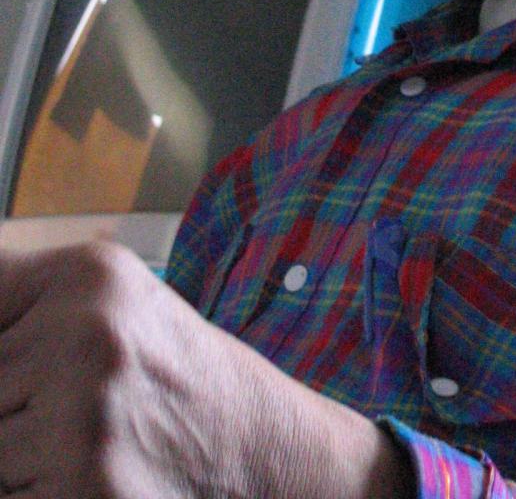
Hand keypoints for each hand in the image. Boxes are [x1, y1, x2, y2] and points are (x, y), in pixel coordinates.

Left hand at [0, 242, 411, 498]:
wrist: (255, 444)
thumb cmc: (167, 372)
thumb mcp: (103, 298)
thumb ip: (19, 295)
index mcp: (87, 275)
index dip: (8, 351)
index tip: (34, 369)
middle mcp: (86, 332)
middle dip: (13, 408)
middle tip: (79, 409)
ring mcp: (85, 412)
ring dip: (22, 460)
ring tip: (87, 444)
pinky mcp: (85, 484)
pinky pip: (7, 491)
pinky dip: (38, 492)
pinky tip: (90, 476)